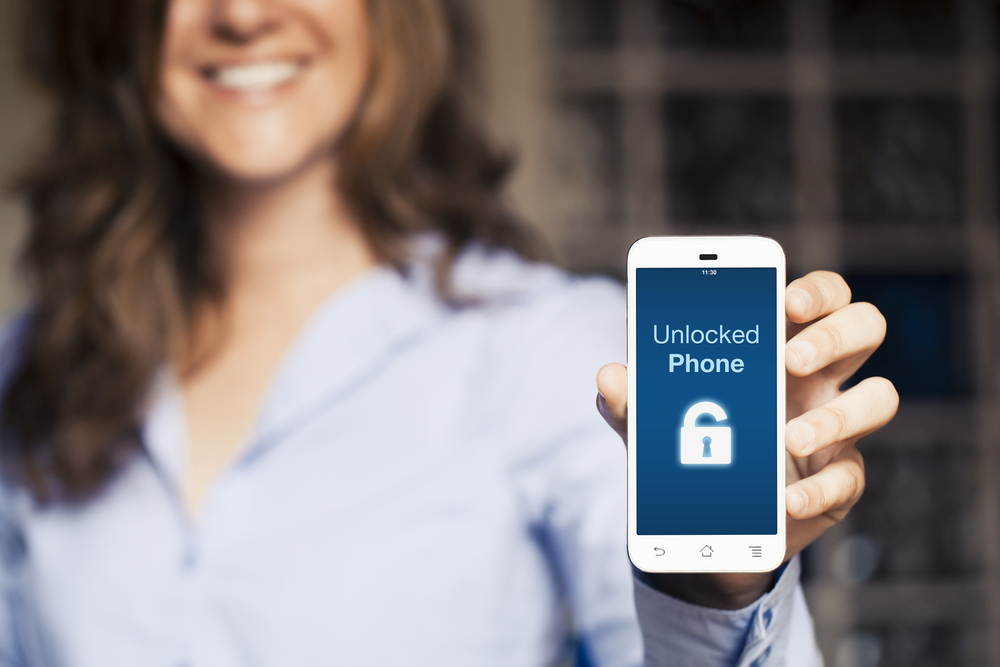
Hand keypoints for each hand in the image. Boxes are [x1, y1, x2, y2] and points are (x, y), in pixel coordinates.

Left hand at [596, 270, 898, 608]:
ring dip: (836, 416)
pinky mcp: (838, 482)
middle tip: (789, 360)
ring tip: (786, 438)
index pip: (821, 296)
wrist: (706, 521)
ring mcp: (836, 428)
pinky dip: (819, 489)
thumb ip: (634, 399)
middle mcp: (819, 379)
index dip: (816, 289)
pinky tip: (785, 500)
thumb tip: (609, 375)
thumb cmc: (689, 444)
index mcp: (780, 344)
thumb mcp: (655, 421)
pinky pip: (850, 477)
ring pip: (879, 398)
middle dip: (834, 335)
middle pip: (865, 327)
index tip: (786, 298)